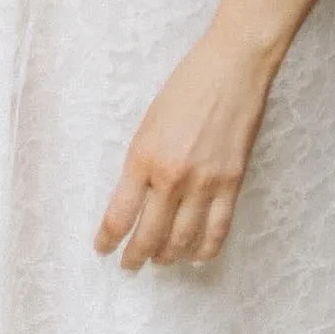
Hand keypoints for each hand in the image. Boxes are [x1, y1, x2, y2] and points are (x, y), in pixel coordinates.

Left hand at [94, 29, 273, 270]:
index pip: (120, 214)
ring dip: (167, 256)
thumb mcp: (150, 121)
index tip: (102, 248)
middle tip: (128, 265)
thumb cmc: (187, 84)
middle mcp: (171, 176)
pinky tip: (195, 256)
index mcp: (143, 156)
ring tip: (159, 261)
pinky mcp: (231, 183)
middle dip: (135, 256)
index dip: (109, 238)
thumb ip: (142, 160)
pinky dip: (205, 250)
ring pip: (182, 239)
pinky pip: (217, 230)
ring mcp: (204, 182)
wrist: (232, 68)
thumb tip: (136, 196)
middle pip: (149, 234)